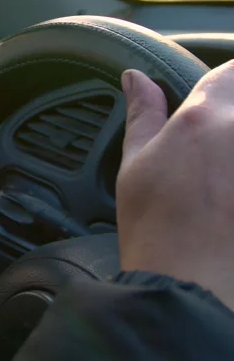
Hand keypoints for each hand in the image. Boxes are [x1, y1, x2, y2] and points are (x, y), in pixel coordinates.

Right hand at [117, 61, 233, 309]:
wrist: (190, 289)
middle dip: (229, 117)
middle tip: (211, 156)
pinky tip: (228, 200)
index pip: (230, 71)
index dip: (225, 82)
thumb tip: (136, 78)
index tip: (216, 102)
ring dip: (231, 152)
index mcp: (205, 117)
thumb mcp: (136, 166)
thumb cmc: (157, 230)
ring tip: (220, 181)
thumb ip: (143, 114)